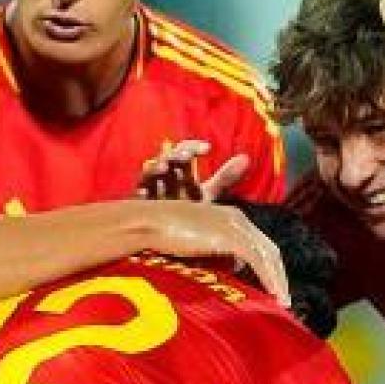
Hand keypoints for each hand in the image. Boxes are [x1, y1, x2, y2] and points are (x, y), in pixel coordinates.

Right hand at [136, 140, 250, 201]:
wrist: (171, 237)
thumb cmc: (188, 212)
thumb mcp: (208, 195)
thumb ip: (225, 177)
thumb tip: (246, 158)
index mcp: (180, 170)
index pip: (184, 150)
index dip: (194, 147)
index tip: (208, 149)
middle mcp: (164, 176)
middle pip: (167, 158)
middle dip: (175, 155)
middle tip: (186, 155)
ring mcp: (151, 189)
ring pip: (149, 173)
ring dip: (155, 168)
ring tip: (163, 168)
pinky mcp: (141, 206)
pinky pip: (138, 198)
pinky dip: (142, 193)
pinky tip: (147, 191)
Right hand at [144, 201, 288, 304]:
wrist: (147, 223)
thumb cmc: (164, 234)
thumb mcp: (196, 242)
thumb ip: (217, 252)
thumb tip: (236, 268)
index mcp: (232, 217)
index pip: (260, 243)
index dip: (269, 265)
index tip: (274, 285)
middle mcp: (238, 218)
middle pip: (269, 249)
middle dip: (279, 274)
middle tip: (283, 297)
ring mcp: (235, 226)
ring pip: (267, 256)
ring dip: (278, 280)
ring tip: (282, 302)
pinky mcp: (230, 237)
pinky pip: (257, 261)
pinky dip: (268, 278)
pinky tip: (274, 295)